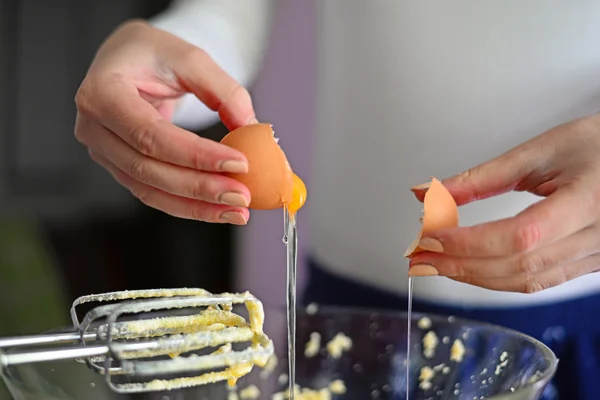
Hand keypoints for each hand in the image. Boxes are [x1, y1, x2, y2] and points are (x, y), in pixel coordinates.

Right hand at [75, 20, 255, 224]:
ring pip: (150, 189)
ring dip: (197, 206)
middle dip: (200, 187)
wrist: (129, 60)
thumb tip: (251, 129)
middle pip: (148, 168)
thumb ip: (223, 91)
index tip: (239, 163)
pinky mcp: (118, 167)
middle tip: (243, 196)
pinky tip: (219, 209)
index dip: (195, 155)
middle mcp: (93, 127)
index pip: (150, 134)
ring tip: (237, 211)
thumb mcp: (190, 58)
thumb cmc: (154, 54)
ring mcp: (102, 152)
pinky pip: (153, 193)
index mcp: (102, 93)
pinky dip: (187, 205)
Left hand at [409, 115, 599, 292]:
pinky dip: (498, 278)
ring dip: (474, 276)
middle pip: (519, 264)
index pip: (521, 236)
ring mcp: (596, 256)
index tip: (429, 234)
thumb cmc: (598, 145)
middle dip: (460, 263)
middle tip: (418, 255)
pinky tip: (470, 269)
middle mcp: (598, 237)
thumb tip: (428, 193)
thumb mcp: (539, 151)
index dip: (469, 241)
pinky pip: (539, 282)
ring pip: (527, 281)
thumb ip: (482, 176)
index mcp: (588, 201)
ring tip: (435, 263)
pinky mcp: (589, 264)